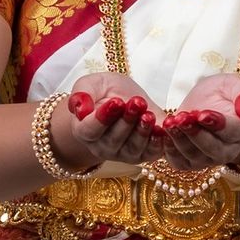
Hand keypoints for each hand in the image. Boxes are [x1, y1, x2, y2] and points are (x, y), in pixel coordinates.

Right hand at [49, 73, 164, 172]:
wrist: (128, 99)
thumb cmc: (106, 92)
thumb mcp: (92, 84)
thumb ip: (81, 93)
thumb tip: (80, 108)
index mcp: (84, 131)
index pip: (89, 130)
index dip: (103, 118)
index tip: (115, 102)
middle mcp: (102, 147)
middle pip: (113, 140)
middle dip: (126, 121)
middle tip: (137, 102)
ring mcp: (124, 153)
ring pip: (132, 148)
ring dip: (141, 131)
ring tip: (148, 113)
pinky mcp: (144, 154)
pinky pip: (150, 153)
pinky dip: (156, 142)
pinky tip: (160, 128)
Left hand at [157, 74, 239, 173]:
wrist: (213, 107)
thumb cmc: (226, 95)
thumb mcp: (237, 84)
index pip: (231, 131)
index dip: (216, 124)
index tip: (202, 114)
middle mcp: (226, 150)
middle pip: (211, 148)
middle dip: (194, 133)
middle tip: (182, 118)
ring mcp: (207, 159)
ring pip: (193, 155)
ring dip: (180, 140)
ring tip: (170, 122)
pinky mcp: (189, 162)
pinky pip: (178, 162)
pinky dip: (169, 149)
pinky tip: (164, 133)